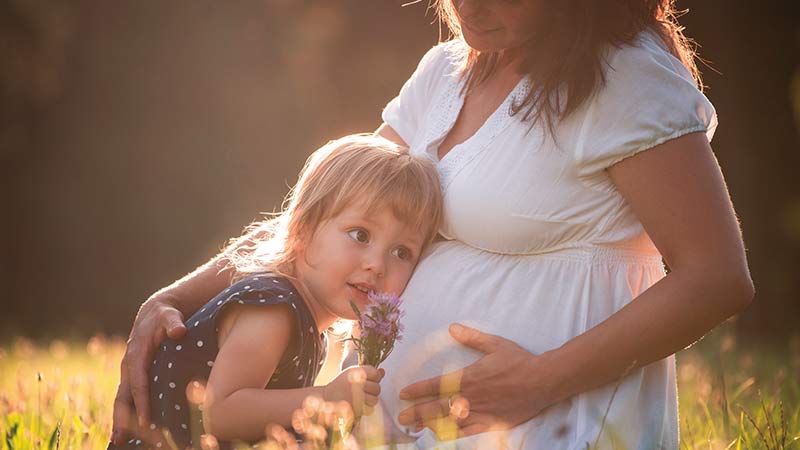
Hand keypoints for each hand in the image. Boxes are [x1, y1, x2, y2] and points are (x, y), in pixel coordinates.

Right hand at [111, 293, 186, 444]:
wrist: (155, 312)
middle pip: (123, 396)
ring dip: (121, 420)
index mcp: (136, 354)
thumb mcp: (169, 315)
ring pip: (122, 399)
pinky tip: (130, 429)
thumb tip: (179, 331)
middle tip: (120, 440)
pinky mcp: (133, 375)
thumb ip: (173, 322)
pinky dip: (128, 412)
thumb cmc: (165, 315)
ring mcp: (129, 371)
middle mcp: (129, 365)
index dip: (141, 401)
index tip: (146, 420)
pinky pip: (128, 396)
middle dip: (121, 418)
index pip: (138, 382)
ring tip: (119, 441)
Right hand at [323, 365, 384, 415]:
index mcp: (355, 372)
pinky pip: (370, 410)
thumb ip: (369, 372)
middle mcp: (356, 383)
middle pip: (377, 388)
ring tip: (362, 398)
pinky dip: (367, 409)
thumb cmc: (342, 384)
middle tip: (365, 390)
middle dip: (373, 390)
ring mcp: (356, 397)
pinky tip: (360, 405)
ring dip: (371, 400)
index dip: (374, 377)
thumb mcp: (353, 373)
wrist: (326, 398)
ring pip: (375, 400)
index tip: (368, 379)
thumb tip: (382, 372)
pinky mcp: (355, 409)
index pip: (375, 373)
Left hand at [397, 324, 563, 437]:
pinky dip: (454, 435)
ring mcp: (480, 412)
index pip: (437, 384)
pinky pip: (468, 432)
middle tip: (401, 417)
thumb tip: (453, 328)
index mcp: (469, 377)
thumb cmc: (518, 360)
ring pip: (450, 421)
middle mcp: (471, 396)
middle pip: (438, 406)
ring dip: (431, 424)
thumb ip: (472, 337)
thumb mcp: (494, 344)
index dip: (418, 389)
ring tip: (416, 428)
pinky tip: (443, 437)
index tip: (404, 393)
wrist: (542, 380)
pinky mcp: (491, 423)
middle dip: (417, 412)